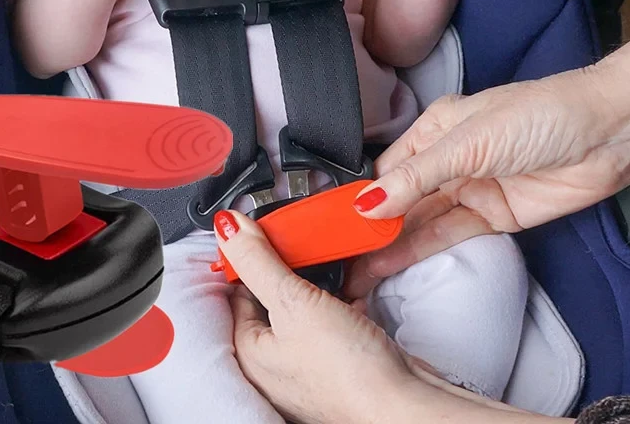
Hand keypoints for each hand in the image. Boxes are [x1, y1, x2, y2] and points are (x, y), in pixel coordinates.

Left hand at [214, 210, 415, 423]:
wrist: (402, 404)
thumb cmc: (345, 370)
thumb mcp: (292, 301)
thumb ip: (257, 261)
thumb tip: (227, 226)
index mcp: (249, 352)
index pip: (238, 288)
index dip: (251, 256)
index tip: (266, 230)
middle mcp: (273, 363)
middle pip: (271, 296)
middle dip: (289, 269)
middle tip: (301, 247)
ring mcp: (306, 365)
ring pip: (304, 307)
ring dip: (318, 286)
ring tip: (328, 271)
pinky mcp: (338, 362)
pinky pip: (331, 321)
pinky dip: (341, 305)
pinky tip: (352, 297)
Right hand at [344, 66, 629, 298]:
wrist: (605, 136)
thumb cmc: (539, 116)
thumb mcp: (466, 141)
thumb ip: (415, 177)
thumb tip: (368, 201)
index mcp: (434, 129)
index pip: (386, 168)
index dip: (361, 196)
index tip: (336, 223)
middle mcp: (447, 159)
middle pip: (400, 198)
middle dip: (372, 225)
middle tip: (342, 254)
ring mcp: (469, 189)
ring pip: (420, 220)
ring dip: (391, 243)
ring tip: (359, 268)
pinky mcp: (491, 216)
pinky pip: (448, 235)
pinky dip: (420, 249)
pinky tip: (393, 261)